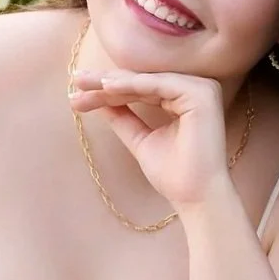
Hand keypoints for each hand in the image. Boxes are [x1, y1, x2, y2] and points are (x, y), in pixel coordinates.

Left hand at [69, 66, 235, 211]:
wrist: (196, 198)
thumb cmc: (174, 175)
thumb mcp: (141, 140)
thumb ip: (124, 118)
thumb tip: (99, 100)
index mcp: (185, 99)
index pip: (140, 89)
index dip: (107, 92)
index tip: (77, 95)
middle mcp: (197, 89)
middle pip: (142, 82)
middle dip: (105, 82)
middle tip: (75, 80)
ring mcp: (203, 89)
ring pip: (146, 81)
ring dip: (113, 82)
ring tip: (84, 84)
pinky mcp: (202, 94)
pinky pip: (158, 85)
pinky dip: (132, 85)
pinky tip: (106, 87)